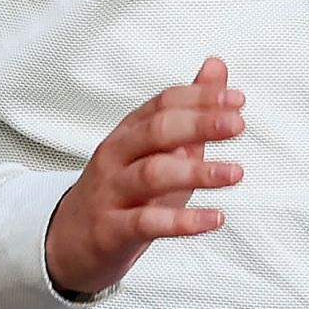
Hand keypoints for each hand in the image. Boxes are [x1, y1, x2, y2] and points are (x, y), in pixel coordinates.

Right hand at [43, 58, 244, 299]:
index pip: (163, 104)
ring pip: (152, 174)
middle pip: (156, 131)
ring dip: (197, 172)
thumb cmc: (124, 193)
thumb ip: (190, 112)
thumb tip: (217, 67)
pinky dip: (183, 221)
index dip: (200, 98)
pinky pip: (147, 222)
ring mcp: (111, 192)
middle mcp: (117, 156)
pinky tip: (214, 218)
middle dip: (199, 124)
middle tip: (238, 125)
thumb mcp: (158, 150)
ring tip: (235, 173)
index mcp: (129, 132)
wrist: (70, 242)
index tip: (238, 100)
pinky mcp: (111, 229)